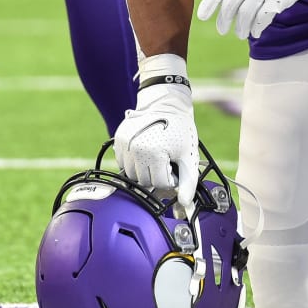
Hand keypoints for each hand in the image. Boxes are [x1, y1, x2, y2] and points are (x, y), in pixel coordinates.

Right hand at [113, 54, 198, 212]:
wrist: (166, 103)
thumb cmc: (180, 128)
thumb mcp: (188, 155)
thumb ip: (189, 182)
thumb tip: (185, 204)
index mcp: (154, 154)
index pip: (161, 183)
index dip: (171, 177)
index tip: (175, 164)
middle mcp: (135, 150)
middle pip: (145, 181)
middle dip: (157, 174)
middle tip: (166, 158)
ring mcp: (124, 145)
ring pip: (132, 175)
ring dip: (144, 171)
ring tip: (155, 155)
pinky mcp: (118, 140)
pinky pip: (123, 163)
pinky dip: (134, 162)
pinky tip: (145, 151)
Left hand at [196, 0, 307, 39]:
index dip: (210, 2)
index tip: (201, 16)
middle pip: (232, 4)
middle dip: (224, 20)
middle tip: (222, 30)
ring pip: (246, 14)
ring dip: (241, 27)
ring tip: (241, 34)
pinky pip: (264, 17)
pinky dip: (258, 27)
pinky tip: (256, 32)